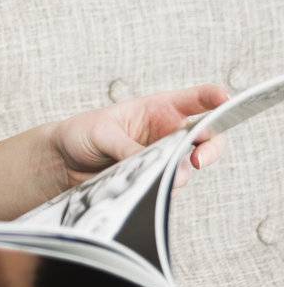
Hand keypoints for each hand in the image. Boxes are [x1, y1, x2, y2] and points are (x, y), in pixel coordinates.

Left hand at [47, 84, 228, 193]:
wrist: (61, 163)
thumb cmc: (82, 134)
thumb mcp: (103, 133)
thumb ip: (131, 148)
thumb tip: (160, 168)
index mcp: (157, 108)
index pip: (195, 100)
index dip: (214, 98)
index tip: (226, 98)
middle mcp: (167, 133)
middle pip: (207, 138)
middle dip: (211, 148)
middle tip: (198, 159)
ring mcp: (163, 159)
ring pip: (189, 167)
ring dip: (178, 172)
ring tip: (152, 171)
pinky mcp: (154, 182)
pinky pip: (169, 187)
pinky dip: (162, 188)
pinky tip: (145, 185)